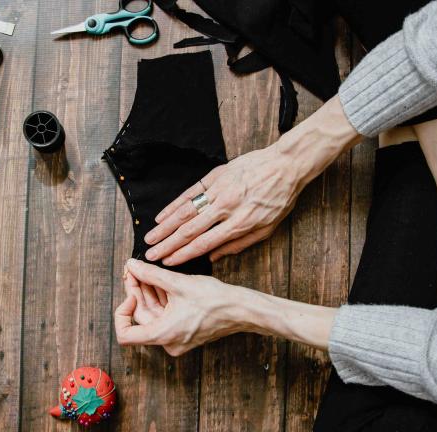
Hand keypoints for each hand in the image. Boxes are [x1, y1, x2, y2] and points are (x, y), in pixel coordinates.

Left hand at [114, 259, 337, 355]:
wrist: (242, 309)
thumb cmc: (216, 300)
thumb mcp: (179, 283)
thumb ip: (151, 275)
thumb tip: (132, 265)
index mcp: (163, 334)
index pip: (125, 335)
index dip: (121, 312)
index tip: (130, 292)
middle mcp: (168, 341)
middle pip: (141, 317)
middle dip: (136, 292)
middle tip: (134, 270)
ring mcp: (176, 338)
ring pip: (153, 314)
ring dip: (148, 293)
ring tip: (144, 270)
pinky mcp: (183, 331)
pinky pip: (165, 315)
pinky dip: (160, 299)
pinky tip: (158, 280)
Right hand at [143, 96, 360, 265]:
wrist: (286, 164)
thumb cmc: (279, 199)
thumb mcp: (267, 228)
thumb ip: (239, 244)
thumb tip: (213, 258)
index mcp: (240, 223)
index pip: (204, 243)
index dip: (183, 255)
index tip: (168, 262)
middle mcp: (226, 207)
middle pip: (190, 229)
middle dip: (167, 244)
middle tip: (150, 254)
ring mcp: (219, 190)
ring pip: (186, 211)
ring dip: (165, 227)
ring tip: (150, 238)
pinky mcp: (215, 175)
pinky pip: (190, 192)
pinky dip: (174, 205)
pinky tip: (162, 215)